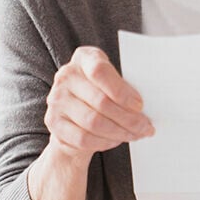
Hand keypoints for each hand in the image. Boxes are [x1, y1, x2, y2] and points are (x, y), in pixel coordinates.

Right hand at [43, 46, 153, 164]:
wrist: (75, 110)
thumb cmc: (104, 90)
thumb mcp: (114, 79)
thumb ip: (126, 86)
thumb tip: (146, 108)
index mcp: (84, 57)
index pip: (100, 71)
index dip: (122, 91)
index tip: (140, 105)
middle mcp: (66, 75)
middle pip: (101, 102)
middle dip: (129, 118)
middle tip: (146, 127)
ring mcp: (56, 99)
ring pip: (93, 123)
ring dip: (120, 132)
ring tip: (136, 134)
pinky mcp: (53, 122)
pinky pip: (83, 138)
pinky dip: (105, 142)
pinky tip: (117, 139)